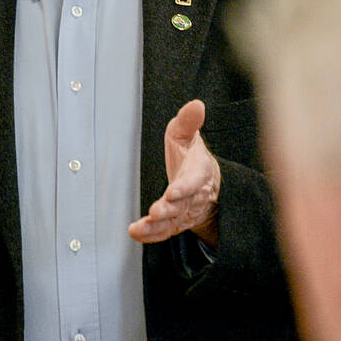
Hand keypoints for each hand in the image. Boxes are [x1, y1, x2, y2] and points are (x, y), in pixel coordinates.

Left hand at [128, 99, 221, 245]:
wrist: (205, 184)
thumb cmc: (191, 157)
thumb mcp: (188, 135)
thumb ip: (188, 122)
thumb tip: (196, 104)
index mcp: (198, 173)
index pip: (194, 181)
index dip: (185, 187)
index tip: (174, 191)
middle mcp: (192, 196)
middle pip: (182, 205)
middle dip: (169, 209)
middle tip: (157, 212)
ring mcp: (184, 212)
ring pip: (172, 222)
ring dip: (157, 226)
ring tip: (140, 227)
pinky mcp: (175, 223)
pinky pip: (163, 232)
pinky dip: (150, 235)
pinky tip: (135, 233)